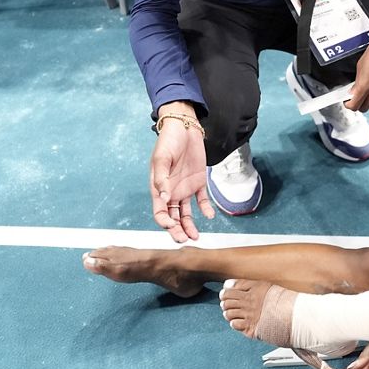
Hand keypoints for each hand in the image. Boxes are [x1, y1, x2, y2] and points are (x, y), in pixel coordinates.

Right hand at [149, 103, 213, 241]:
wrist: (184, 127)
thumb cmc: (168, 141)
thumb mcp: (162, 158)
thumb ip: (161, 178)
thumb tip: (164, 198)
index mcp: (159, 189)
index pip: (159, 212)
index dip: (164, 222)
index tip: (172, 227)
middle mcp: (171, 192)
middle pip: (173, 217)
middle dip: (177, 230)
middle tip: (184, 240)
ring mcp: (185, 188)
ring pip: (187, 213)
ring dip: (190, 226)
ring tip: (196, 237)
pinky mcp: (198, 182)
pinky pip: (202, 200)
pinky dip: (205, 209)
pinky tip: (209, 216)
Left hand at [347, 17, 368, 111]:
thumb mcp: (361, 65)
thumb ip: (357, 81)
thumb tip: (355, 90)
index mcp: (366, 86)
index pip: (355, 106)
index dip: (349, 104)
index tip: (348, 101)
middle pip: (365, 108)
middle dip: (359, 104)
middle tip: (356, 97)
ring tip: (368, 92)